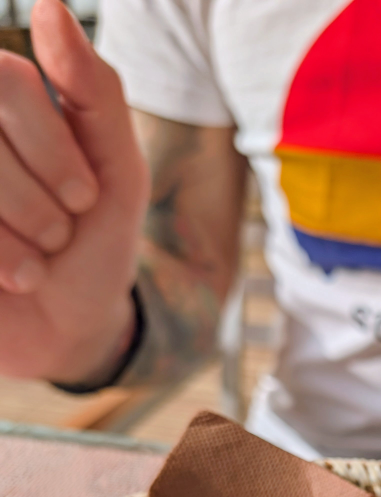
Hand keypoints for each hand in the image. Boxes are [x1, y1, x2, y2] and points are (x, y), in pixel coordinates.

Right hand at [0, 0, 148, 382]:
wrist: (72, 329)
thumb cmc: (93, 243)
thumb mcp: (117, 169)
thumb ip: (94, 90)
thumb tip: (48, 6)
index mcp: (0, 100)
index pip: (7, 81)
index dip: (52, 146)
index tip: (84, 197)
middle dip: (37, 200)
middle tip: (57, 236)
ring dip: (14, 237)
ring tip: (32, 264)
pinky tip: (6, 281)